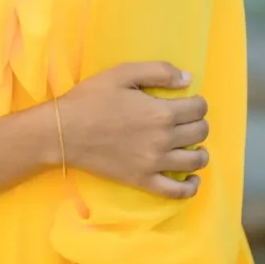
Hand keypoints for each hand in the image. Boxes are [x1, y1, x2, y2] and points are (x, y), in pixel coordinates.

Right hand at [58, 62, 208, 198]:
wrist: (65, 131)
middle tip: (187, 119)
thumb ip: (158, 72)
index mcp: (161, 112)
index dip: (198, 102)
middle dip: (199, 122)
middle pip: (200, 133)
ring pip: (195, 161)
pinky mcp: (143, 181)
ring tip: (192, 145)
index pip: (198, 108)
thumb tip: (188, 80)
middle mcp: (163, 140)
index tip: (190, 101)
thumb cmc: (92, 98)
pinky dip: (191, 187)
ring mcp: (154, 164)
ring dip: (200, 151)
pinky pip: (177, 191)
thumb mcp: (123, 73)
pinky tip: (192, 178)